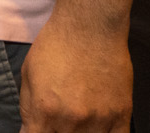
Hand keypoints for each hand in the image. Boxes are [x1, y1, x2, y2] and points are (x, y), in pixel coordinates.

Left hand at [20, 18, 131, 132]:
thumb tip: (28, 130)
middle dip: (55, 132)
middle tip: (58, 119)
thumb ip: (28, 108)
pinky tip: (98, 129)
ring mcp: (99, 121)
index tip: (38, 129)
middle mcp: (72, 121)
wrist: (90, 27)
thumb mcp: (28, 74)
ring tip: (77, 122)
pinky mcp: (121, 115)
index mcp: (45, 111)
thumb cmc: (55, 45)